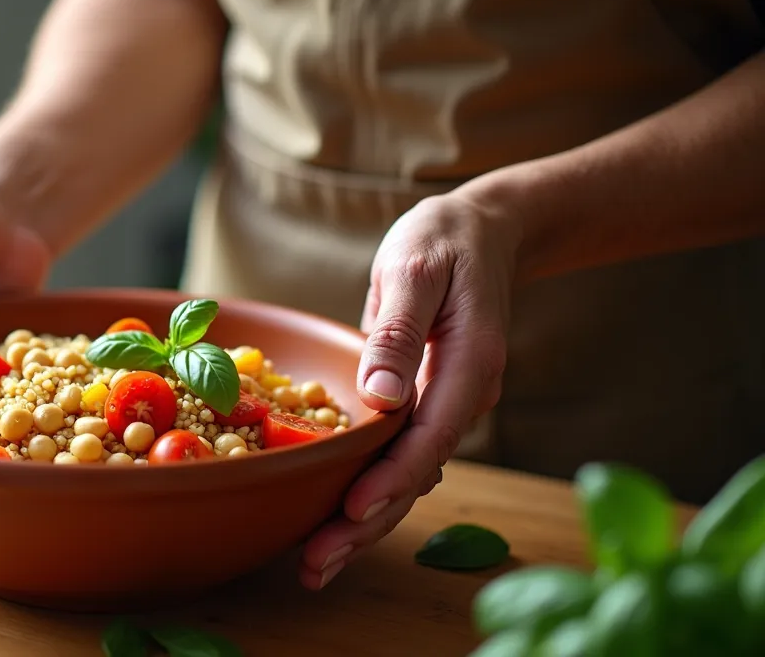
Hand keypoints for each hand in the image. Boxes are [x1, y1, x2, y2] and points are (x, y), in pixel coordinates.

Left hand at [297, 193, 519, 588]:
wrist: (481, 232)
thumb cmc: (442, 241)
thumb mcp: (416, 269)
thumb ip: (399, 331)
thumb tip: (381, 396)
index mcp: (469, 367)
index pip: (428, 439)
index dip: (388, 480)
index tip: (350, 511)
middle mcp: (462, 398)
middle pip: (416, 476)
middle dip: (367, 524)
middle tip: (316, 565)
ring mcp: (447, 406)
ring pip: (407, 477)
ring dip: (365, 523)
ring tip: (316, 564)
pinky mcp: (426, 404)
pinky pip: (399, 458)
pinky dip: (370, 492)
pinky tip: (336, 523)